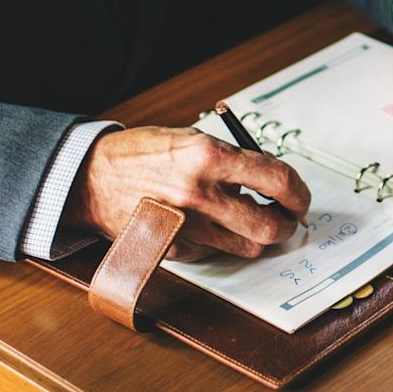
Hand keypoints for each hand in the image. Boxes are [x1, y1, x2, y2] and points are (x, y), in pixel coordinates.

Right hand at [61, 126, 310, 261]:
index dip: (299, 192)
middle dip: (287, 224)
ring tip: (248, 218)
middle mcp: (200, 194)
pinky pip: (217, 252)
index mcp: (209, 157)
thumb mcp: (193, 139)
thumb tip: (275, 180)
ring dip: (257, 235)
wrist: (92, 178)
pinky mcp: (175, 249)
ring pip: (248, 247)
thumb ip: (235, 159)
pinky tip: (210, 224)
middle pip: (270, 227)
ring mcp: (187, 226)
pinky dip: (223, 241)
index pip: (278, 179)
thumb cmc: (144, 154)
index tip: (300, 197)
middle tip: (287, 217)